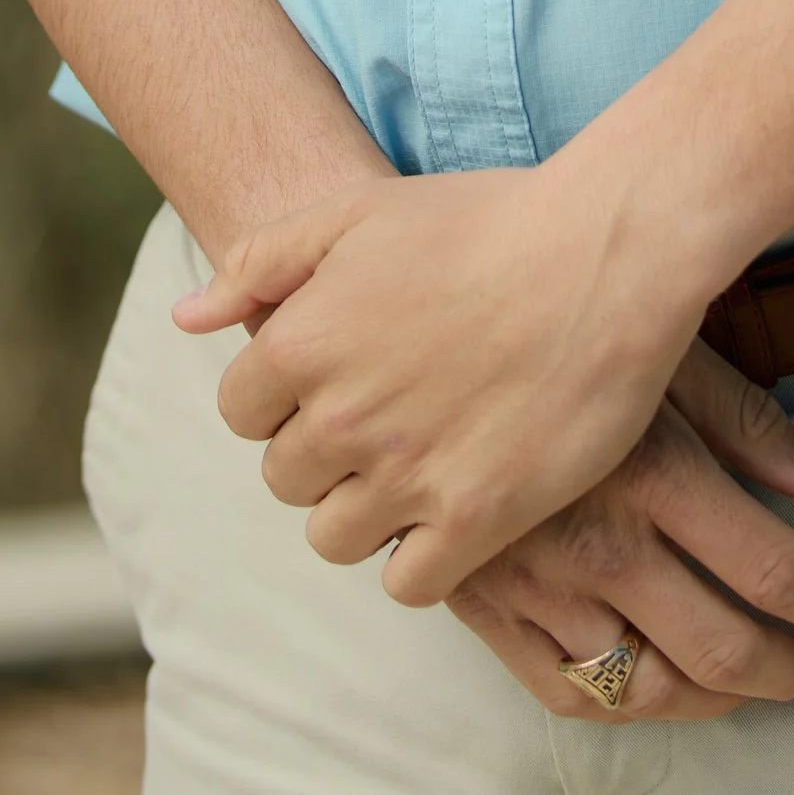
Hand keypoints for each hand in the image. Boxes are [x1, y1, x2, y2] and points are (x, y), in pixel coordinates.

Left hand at [175, 151, 724, 601]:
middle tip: (389, 413)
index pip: (241, 410)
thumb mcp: (360, 210)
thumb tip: (187, 317)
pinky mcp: (475, 518)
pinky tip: (454, 507)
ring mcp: (407, 475)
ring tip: (417, 463)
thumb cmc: (486, 219)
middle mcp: (342, 417)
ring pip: (335, 538)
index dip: (287, 393)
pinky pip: (407, 584)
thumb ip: (263, 262)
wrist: (607, 251)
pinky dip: (422, 558)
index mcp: (303, 341)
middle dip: (324, 451)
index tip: (342, 373)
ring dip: (365, 508)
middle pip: (285, 478)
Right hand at [447, 344, 793, 721]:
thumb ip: (747, 420)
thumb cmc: (555, 320)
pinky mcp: (485, 604)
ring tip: (754, 677)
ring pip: (648, 687)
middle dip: (792, 671)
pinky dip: (625, 704)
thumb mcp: (664, 346)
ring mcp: (537, 582)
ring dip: (717, 698)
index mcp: (652, 469)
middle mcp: (598, 538)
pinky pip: (568, 691)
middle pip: (721, 649)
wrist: (420, 331)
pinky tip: (660, 683)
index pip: (774, 573)